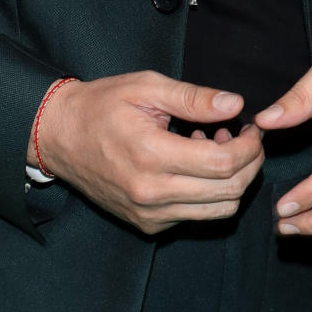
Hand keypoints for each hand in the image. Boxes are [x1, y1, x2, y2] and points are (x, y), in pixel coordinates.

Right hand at [31, 71, 265, 234]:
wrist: (59, 136)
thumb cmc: (100, 106)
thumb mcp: (146, 88)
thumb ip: (193, 98)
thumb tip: (235, 105)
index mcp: (151, 155)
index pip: (223, 163)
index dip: (249, 146)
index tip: (251, 128)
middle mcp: (151, 193)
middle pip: (228, 191)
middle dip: (250, 164)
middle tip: (245, 138)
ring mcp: (149, 214)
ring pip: (218, 211)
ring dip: (232, 182)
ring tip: (217, 148)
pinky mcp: (147, 224)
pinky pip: (196, 216)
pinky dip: (209, 194)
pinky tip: (194, 165)